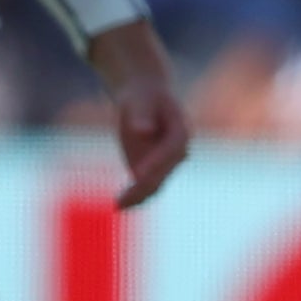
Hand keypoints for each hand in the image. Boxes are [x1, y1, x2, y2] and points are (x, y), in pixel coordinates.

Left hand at [86, 16, 193, 206]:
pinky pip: (146, 187)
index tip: (138, 174)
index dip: (157, 163)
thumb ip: (142, 115)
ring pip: (156, 185)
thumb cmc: (143, 95)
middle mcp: (177, 152)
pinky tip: (119, 205)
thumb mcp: (140, 100)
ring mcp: (165, 163)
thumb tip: (141, 131)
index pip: (172, 150)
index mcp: (182, 131)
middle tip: (123, 199)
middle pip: (164, 172)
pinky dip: (135, 197)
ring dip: (139, 197)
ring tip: (119, 205)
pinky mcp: (152, 169)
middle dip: (144, 186)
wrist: (143, 97)